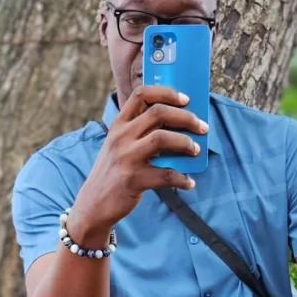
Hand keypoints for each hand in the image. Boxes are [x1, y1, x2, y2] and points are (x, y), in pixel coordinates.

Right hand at [69, 85, 207, 240]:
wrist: (94, 204)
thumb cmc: (114, 171)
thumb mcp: (119, 145)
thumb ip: (140, 132)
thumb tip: (179, 126)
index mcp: (119, 124)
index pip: (141, 94)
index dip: (167, 92)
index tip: (186, 99)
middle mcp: (121, 136)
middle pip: (158, 113)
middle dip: (186, 117)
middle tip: (202, 127)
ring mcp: (126, 157)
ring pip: (162, 138)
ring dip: (185, 142)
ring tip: (196, 150)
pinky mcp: (133, 179)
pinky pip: (165, 174)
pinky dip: (181, 178)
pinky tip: (189, 182)